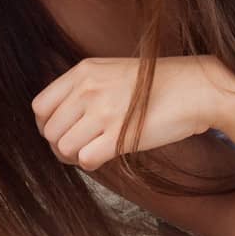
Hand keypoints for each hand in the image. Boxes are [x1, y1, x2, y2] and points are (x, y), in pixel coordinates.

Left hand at [32, 56, 234, 170]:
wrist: (195, 89)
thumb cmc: (157, 84)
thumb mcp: (112, 72)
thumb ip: (83, 89)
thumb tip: (58, 119)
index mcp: (83, 72)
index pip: (39, 107)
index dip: (48, 125)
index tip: (65, 131)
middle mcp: (88, 89)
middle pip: (49, 131)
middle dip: (61, 145)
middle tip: (81, 147)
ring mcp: (103, 111)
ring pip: (64, 148)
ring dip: (75, 156)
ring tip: (93, 151)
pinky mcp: (119, 135)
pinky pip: (85, 159)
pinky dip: (91, 163)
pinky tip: (105, 156)